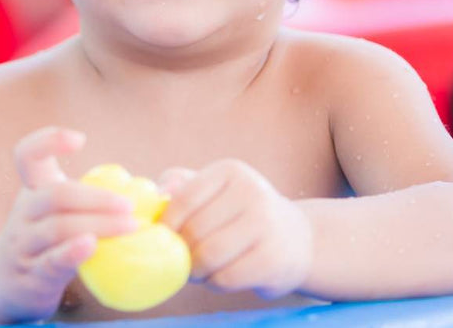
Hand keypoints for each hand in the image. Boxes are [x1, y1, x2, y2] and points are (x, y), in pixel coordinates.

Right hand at [0, 127, 137, 321]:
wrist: (3, 284)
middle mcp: (24, 213)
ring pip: (58, 228)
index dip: (49, 140)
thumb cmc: (47, 240)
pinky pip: (51, 261)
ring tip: (130, 227)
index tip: (80, 139)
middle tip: (129, 204)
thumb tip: (161, 191)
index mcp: (32, 190)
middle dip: (96, 198)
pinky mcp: (31, 276)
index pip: (27, 154)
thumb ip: (92, 197)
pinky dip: (72, 252)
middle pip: (55, 195)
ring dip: (98, 225)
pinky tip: (93, 245)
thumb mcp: (58, 212)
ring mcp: (24, 245)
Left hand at [158, 160, 312, 298]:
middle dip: (180, 251)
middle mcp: (252, 192)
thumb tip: (158, 192)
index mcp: (230, 171)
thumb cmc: (238, 213)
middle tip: (179, 259)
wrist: (294, 238)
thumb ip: (179, 185)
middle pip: (195, 230)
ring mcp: (267, 224)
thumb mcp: (213, 189)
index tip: (161, 237)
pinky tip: (218, 276)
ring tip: (197, 269)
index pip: (184, 199)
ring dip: (195, 270)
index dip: (166, 224)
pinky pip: (227, 278)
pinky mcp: (275, 259)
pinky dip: (215, 282)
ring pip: (209, 256)